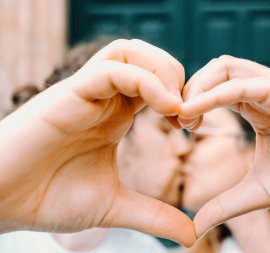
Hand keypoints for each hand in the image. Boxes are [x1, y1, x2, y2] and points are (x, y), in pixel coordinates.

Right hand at [0, 39, 194, 246]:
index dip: (183, 97)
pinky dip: (145, 81)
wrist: (1, 202)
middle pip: (146, 57)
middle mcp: (103, 99)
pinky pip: (112, 70)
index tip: (194, 126)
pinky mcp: (69, 94)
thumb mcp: (115, 207)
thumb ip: (154, 216)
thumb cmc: (49, 198)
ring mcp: (86, 93)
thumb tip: (191, 236)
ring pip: (129, 52)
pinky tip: (164, 106)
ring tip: (176, 106)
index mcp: (115, 116)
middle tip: (189, 112)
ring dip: (163, 71)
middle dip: (177, 76)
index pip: (155, 83)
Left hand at [179, 55, 269, 236]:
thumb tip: (197, 227)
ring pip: (224, 68)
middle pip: (213, 72)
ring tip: (185, 116)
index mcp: (257, 107)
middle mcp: (264, 91)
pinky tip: (195, 112)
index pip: (213, 89)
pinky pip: (242, 83)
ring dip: (197, 88)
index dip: (190, 104)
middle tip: (178, 120)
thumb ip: (225, 204)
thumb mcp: (257, 191)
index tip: (177, 127)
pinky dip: (213, 94)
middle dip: (188, 91)